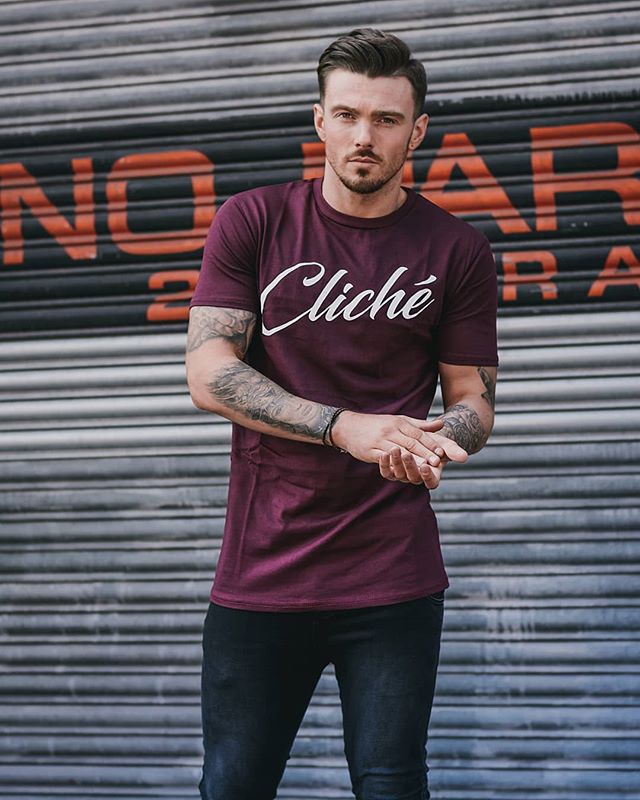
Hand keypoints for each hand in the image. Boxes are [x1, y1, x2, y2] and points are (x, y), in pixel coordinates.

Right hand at [331, 411, 466, 467]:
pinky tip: (402, 471)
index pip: (419, 434)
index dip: (431, 443)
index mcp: (400, 423)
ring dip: (413, 461)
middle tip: (437, 463)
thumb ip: (421, 425)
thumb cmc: (378, 424)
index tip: (443, 452)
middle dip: (425, 453)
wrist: (349, 426)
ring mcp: (380, 441)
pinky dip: (394, 465)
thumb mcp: (400, 420)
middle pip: (411, 443)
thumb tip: (441, 424)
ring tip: (424, 468)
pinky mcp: (371, 451)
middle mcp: (391, 431)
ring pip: (400, 452)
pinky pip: (384, 459)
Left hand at [379, 443, 454, 489]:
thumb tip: (464, 457)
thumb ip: (453, 452)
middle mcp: (417, 478)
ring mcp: (403, 476)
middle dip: (410, 466)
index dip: (428, 476)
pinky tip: (384, 453)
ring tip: (394, 449)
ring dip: (396, 463)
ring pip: (398, 474)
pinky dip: (384, 463)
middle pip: (413, 477)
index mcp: (432, 476)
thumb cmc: (436, 444)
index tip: (426, 465)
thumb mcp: (445, 446)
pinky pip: (386, 472)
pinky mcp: (391, 471)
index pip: (431, 482)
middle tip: (407, 454)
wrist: (421, 440)